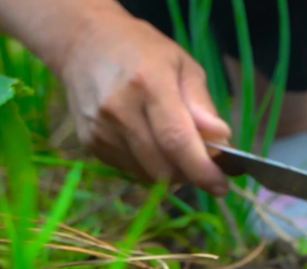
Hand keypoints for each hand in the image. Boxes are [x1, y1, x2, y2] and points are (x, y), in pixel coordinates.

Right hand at [55, 12, 231, 195]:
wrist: (84, 44)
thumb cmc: (142, 51)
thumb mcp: (183, 65)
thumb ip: (202, 105)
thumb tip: (222, 140)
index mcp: (148, 83)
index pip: (177, 141)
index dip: (202, 170)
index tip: (221, 186)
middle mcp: (119, 109)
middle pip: (162, 166)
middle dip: (190, 174)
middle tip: (203, 163)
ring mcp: (100, 129)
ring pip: (146, 175)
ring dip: (170, 173)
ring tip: (177, 149)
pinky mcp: (89, 142)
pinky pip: (129, 170)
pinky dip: (148, 167)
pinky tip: (150, 143)